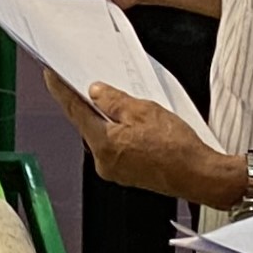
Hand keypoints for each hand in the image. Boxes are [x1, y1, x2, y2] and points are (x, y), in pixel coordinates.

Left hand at [46, 69, 235, 204]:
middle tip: (91, 84)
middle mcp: (104, 162)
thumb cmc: (178, 147)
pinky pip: (116, 148)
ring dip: (108, 121)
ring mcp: (116, 172)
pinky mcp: (128, 176)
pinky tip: (132, 125)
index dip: (62, 90)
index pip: (75, 111)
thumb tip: (96, 93)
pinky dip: (119, 134)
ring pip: (103, 137)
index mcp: (104, 144)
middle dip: (89, 105)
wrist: (200, 176)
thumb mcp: (144, 111)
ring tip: (121, 103)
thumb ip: (114, 101)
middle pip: (88, 126)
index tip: (51, 76)